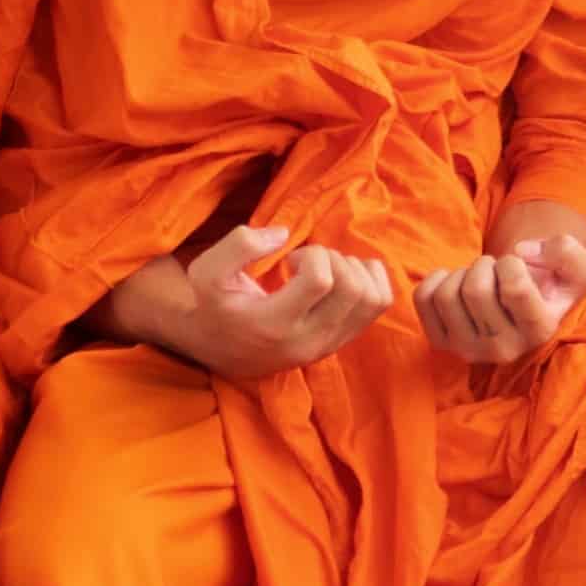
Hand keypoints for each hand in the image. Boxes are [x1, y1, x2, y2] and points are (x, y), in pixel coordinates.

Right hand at [163, 225, 393, 379]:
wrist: (217, 349)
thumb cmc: (212, 305)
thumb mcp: (207, 270)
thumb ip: (240, 245)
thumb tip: (284, 235)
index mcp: (274, 325)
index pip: (321, 280)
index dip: (312, 255)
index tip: (291, 260)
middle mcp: (308, 341)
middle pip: (354, 289)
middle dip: (335, 259)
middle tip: (309, 262)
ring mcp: (328, 345)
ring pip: (373, 299)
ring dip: (354, 270)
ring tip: (326, 271)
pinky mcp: (340, 343)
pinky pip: (378, 307)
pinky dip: (369, 281)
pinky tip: (341, 277)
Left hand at [414, 234, 585, 364]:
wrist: (528, 304)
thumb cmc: (554, 283)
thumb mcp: (579, 266)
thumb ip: (567, 252)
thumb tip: (522, 252)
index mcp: (539, 332)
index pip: (514, 286)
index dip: (511, 263)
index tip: (517, 266)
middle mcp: (504, 349)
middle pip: (475, 290)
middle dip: (484, 265)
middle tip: (495, 271)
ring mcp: (469, 350)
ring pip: (447, 294)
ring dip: (462, 273)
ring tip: (479, 280)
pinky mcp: (443, 343)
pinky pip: (423, 299)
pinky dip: (437, 279)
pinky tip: (456, 284)